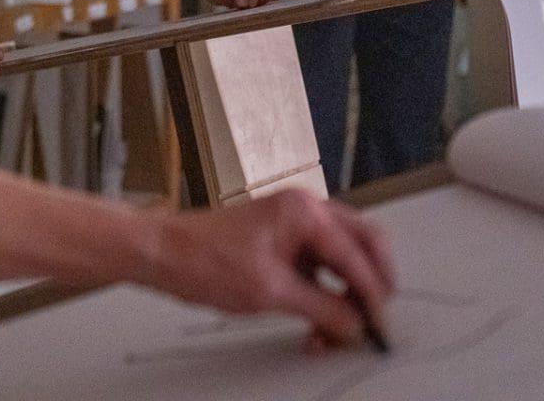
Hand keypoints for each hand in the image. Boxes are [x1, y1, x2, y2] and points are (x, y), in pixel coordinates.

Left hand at [151, 189, 395, 350]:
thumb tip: (356, 324)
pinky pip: (319, 266)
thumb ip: (321, 309)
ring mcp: (295, 224)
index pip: (358, 256)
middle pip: (363, 244)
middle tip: (373, 321)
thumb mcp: (270, 292)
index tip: (379, 328)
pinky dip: (324, 294)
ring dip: (346, 294)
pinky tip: (316, 324)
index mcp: (305, 212)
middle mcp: (305, 210)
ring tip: (336, 332)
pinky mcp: (283, 241)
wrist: (163, 252)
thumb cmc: (204, 259)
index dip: (373, 296)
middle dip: (372, 285)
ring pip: (343, 257)